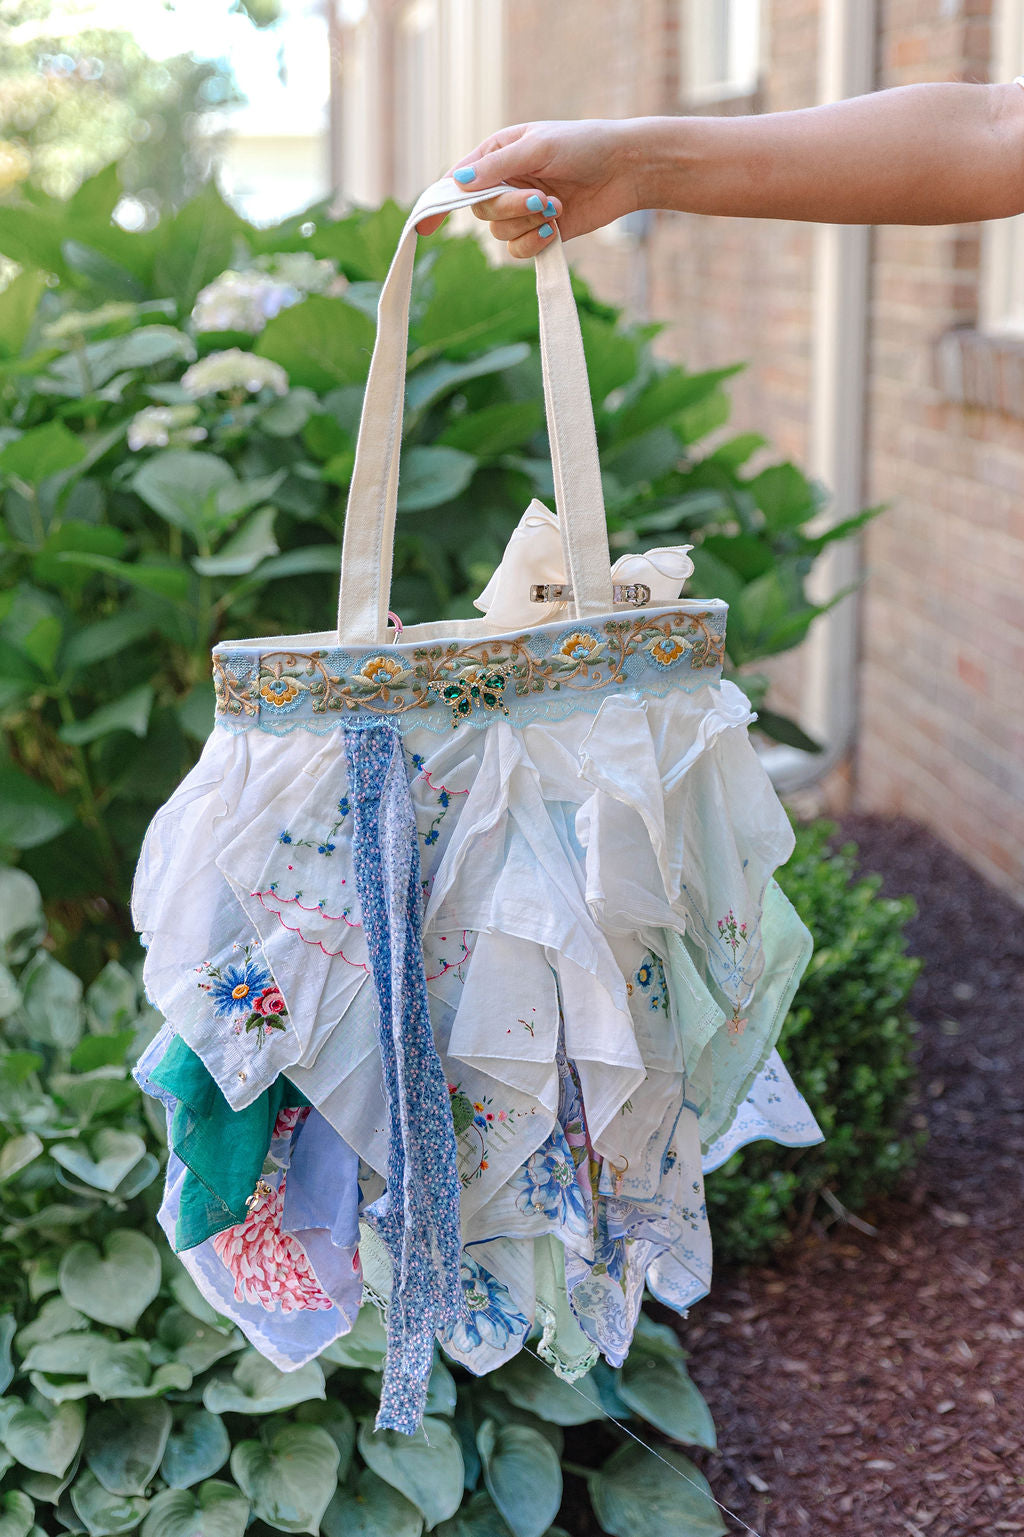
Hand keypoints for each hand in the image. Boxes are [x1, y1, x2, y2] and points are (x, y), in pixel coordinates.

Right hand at [415, 118, 641, 256]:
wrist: (625, 169)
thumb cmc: (583, 145)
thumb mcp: (537, 147)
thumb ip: (496, 167)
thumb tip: (457, 183)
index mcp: (498, 155)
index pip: (458, 182)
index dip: (440, 203)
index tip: (424, 227)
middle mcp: (505, 184)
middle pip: (481, 212)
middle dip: (509, 208)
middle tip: (540, 198)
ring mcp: (522, 210)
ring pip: (500, 233)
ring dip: (527, 224)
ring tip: (556, 207)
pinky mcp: (540, 233)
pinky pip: (519, 250)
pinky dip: (534, 243)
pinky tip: (554, 228)